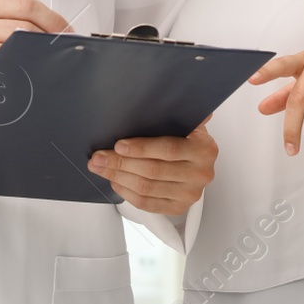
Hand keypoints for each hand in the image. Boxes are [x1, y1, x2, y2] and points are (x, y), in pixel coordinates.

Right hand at [0, 0, 68, 115]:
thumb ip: (7, 20)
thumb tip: (51, 28)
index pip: (25, 5)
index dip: (53, 18)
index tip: (66, 30)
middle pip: (25, 26)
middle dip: (50, 39)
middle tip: (61, 49)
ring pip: (19, 48)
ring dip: (38, 57)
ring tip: (47, 62)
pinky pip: (9, 69)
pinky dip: (24, 73)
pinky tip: (30, 76)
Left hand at [88, 119, 216, 213]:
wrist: (199, 163)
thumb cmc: (188, 139)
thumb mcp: (188, 123)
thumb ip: (178, 112)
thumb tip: (163, 95)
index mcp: (204, 150)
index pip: (169, 149)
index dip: (141, 148)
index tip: (119, 145)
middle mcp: (200, 174)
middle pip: (153, 170)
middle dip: (120, 163)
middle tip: (99, 157)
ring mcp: (190, 193)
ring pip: (147, 188)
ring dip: (118, 178)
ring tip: (101, 168)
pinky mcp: (178, 207)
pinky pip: (147, 203)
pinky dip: (127, 193)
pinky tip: (115, 181)